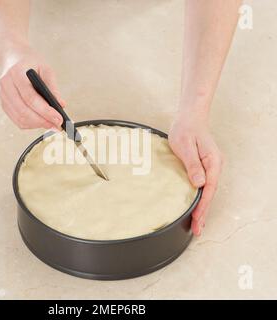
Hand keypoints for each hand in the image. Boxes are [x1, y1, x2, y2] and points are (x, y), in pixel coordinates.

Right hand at [0, 44, 65, 129]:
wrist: (12, 57)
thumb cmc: (31, 63)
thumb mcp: (45, 69)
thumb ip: (53, 87)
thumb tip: (61, 105)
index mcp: (16, 74)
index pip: (31, 98)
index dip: (46, 111)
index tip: (59, 119)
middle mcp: (6, 85)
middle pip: (24, 111)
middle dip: (42, 121)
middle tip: (57, 125)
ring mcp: (3, 95)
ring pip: (20, 118)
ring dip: (37, 125)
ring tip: (51, 124)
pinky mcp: (4, 103)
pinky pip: (17, 119)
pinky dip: (30, 124)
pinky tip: (41, 122)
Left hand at [168, 112, 222, 235]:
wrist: (189, 118)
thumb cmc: (185, 130)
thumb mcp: (185, 146)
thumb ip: (193, 165)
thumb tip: (200, 184)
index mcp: (212, 162)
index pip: (208, 189)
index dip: (202, 206)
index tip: (196, 219)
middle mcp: (214, 166)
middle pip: (209, 193)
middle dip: (203, 212)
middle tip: (196, 230)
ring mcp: (210, 167)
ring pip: (207, 191)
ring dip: (201, 207)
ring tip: (196, 223)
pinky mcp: (204, 166)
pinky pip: (203, 186)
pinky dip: (199, 198)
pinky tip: (195, 205)